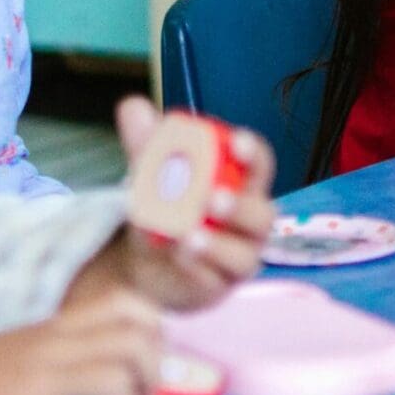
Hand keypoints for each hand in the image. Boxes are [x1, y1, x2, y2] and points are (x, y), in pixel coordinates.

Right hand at [0, 294, 167, 394]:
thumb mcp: (20, 346)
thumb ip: (64, 350)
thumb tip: (117, 369)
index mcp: (53, 326)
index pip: (128, 302)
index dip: (153, 331)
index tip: (143, 359)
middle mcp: (51, 344)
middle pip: (137, 340)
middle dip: (152, 373)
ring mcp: (36, 378)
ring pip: (117, 377)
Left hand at [72, 101, 271, 313]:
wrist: (144, 264)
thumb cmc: (164, 210)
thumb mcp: (150, 175)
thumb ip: (145, 144)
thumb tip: (133, 107)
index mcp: (242, 184)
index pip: (259, 165)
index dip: (252, 154)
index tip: (236, 143)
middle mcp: (248, 223)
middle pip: (261, 214)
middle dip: (238, 205)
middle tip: (211, 197)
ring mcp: (236, 259)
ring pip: (242, 255)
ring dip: (216, 243)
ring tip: (187, 233)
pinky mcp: (217, 287)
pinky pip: (213, 280)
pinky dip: (194, 266)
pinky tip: (175, 253)